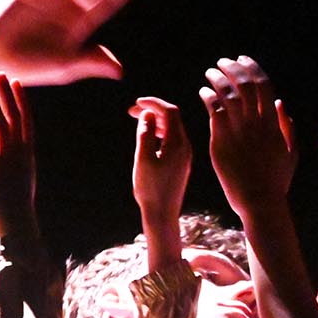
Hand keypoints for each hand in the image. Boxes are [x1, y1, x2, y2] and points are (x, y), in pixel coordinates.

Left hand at [0, 74, 38, 246]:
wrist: (18, 224)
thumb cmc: (20, 207)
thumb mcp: (24, 181)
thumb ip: (22, 165)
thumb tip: (23, 158)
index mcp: (28, 155)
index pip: (27, 121)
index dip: (21, 100)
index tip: (17, 84)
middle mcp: (20, 153)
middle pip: (14, 117)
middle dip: (8, 95)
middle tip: (3, 75)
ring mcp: (6, 159)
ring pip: (0, 125)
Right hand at [128, 96, 190, 222]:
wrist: (163, 214)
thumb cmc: (150, 189)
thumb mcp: (143, 159)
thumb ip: (145, 133)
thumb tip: (147, 115)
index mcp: (178, 144)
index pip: (170, 111)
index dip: (153, 103)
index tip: (136, 103)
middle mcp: (185, 147)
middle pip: (172, 117)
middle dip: (153, 110)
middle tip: (132, 111)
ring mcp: (184, 155)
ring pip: (172, 128)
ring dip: (156, 120)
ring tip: (137, 121)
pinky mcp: (181, 163)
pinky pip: (172, 139)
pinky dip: (160, 132)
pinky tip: (148, 135)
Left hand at [201, 56, 295, 217]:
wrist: (259, 201)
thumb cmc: (275, 181)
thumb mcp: (290, 152)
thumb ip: (287, 127)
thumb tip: (281, 103)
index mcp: (273, 123)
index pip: (264, 85)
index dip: (252, 68)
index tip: (243, 59)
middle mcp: (256, 123)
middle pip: (244, 84)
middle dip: (233, 68)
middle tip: (223, 62)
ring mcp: (238, 132)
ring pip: (227, 94)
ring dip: (217, 78)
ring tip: (210, 73)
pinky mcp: (221, 142)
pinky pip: (213, 110)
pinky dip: (208, 96)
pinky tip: (203, 92)